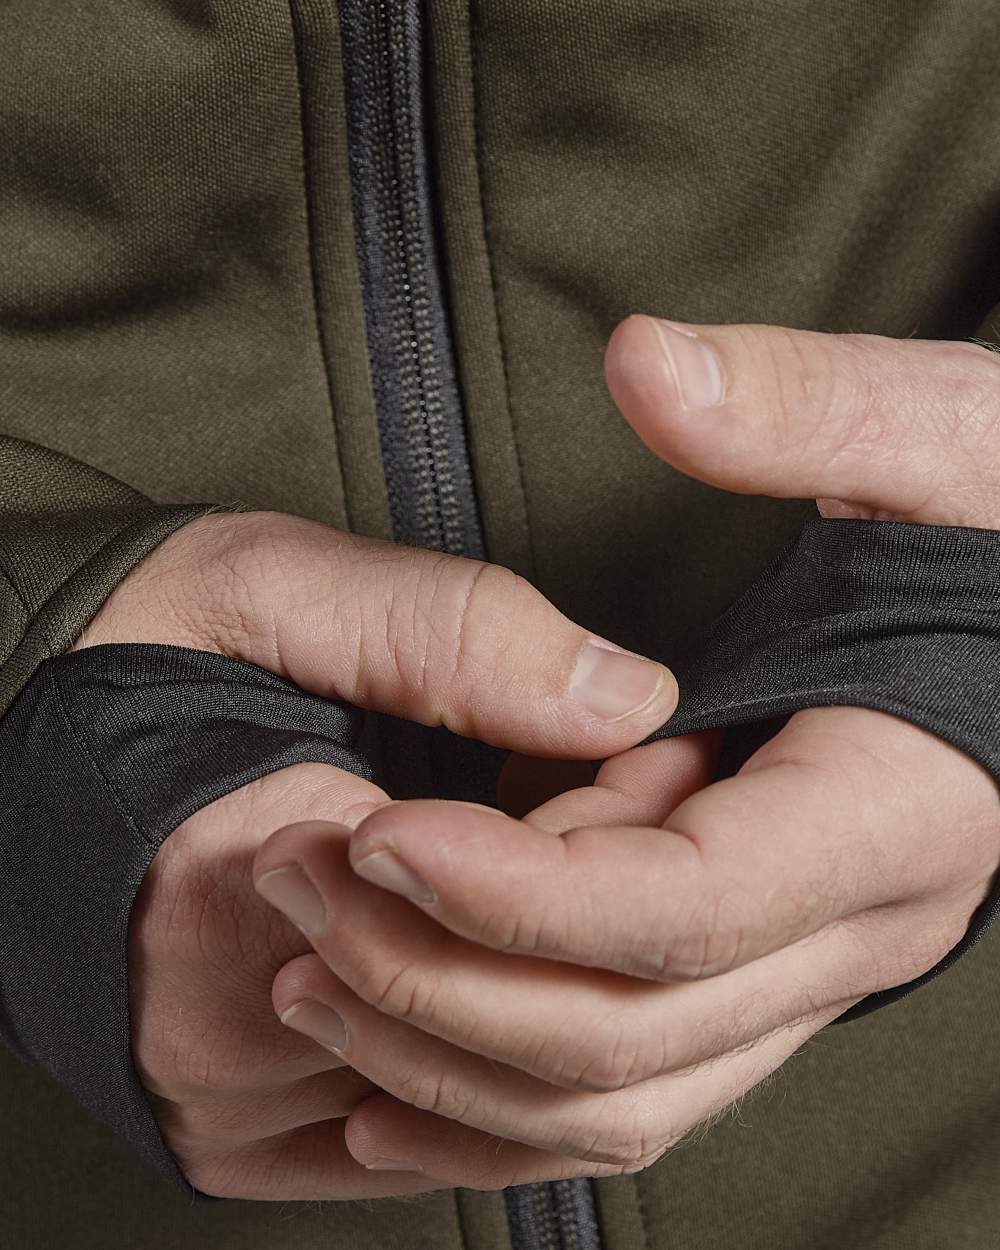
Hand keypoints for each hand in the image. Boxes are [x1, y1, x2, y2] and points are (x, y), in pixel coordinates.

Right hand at [75, 509, 677, 1198]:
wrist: (12, 744)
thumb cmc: (139, 662)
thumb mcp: (281, 588)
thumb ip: (447, 632)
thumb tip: (622, 697)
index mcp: (237, 877)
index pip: (507, 912)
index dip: (589, 834)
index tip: (586, 768)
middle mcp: (221, 1028)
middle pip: (501, 1019)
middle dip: (576, 919)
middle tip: (566, 816)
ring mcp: (228, 1106)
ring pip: (479, 1101)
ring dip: (537, 994)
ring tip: (518, 880)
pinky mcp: (233, 1142)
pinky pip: (417, 1145)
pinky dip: (483, 1069)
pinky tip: (485, 973)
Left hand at [253, 319, 999, 1187]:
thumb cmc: (999, 530)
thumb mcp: (940, 441)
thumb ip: (798, 404)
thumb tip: (646, 364)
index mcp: (897, 813)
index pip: (683, 907)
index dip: (514, 889)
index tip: (374, 831)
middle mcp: (856, 928)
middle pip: (627, 1029)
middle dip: (446, 976)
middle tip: (309, 884)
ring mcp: (807, 972)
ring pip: (617, 1093)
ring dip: (452, 1061)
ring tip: (313, 976)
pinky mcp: (758, 979)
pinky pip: (627, 1092)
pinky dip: (498, 1106)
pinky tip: (383, 1083)